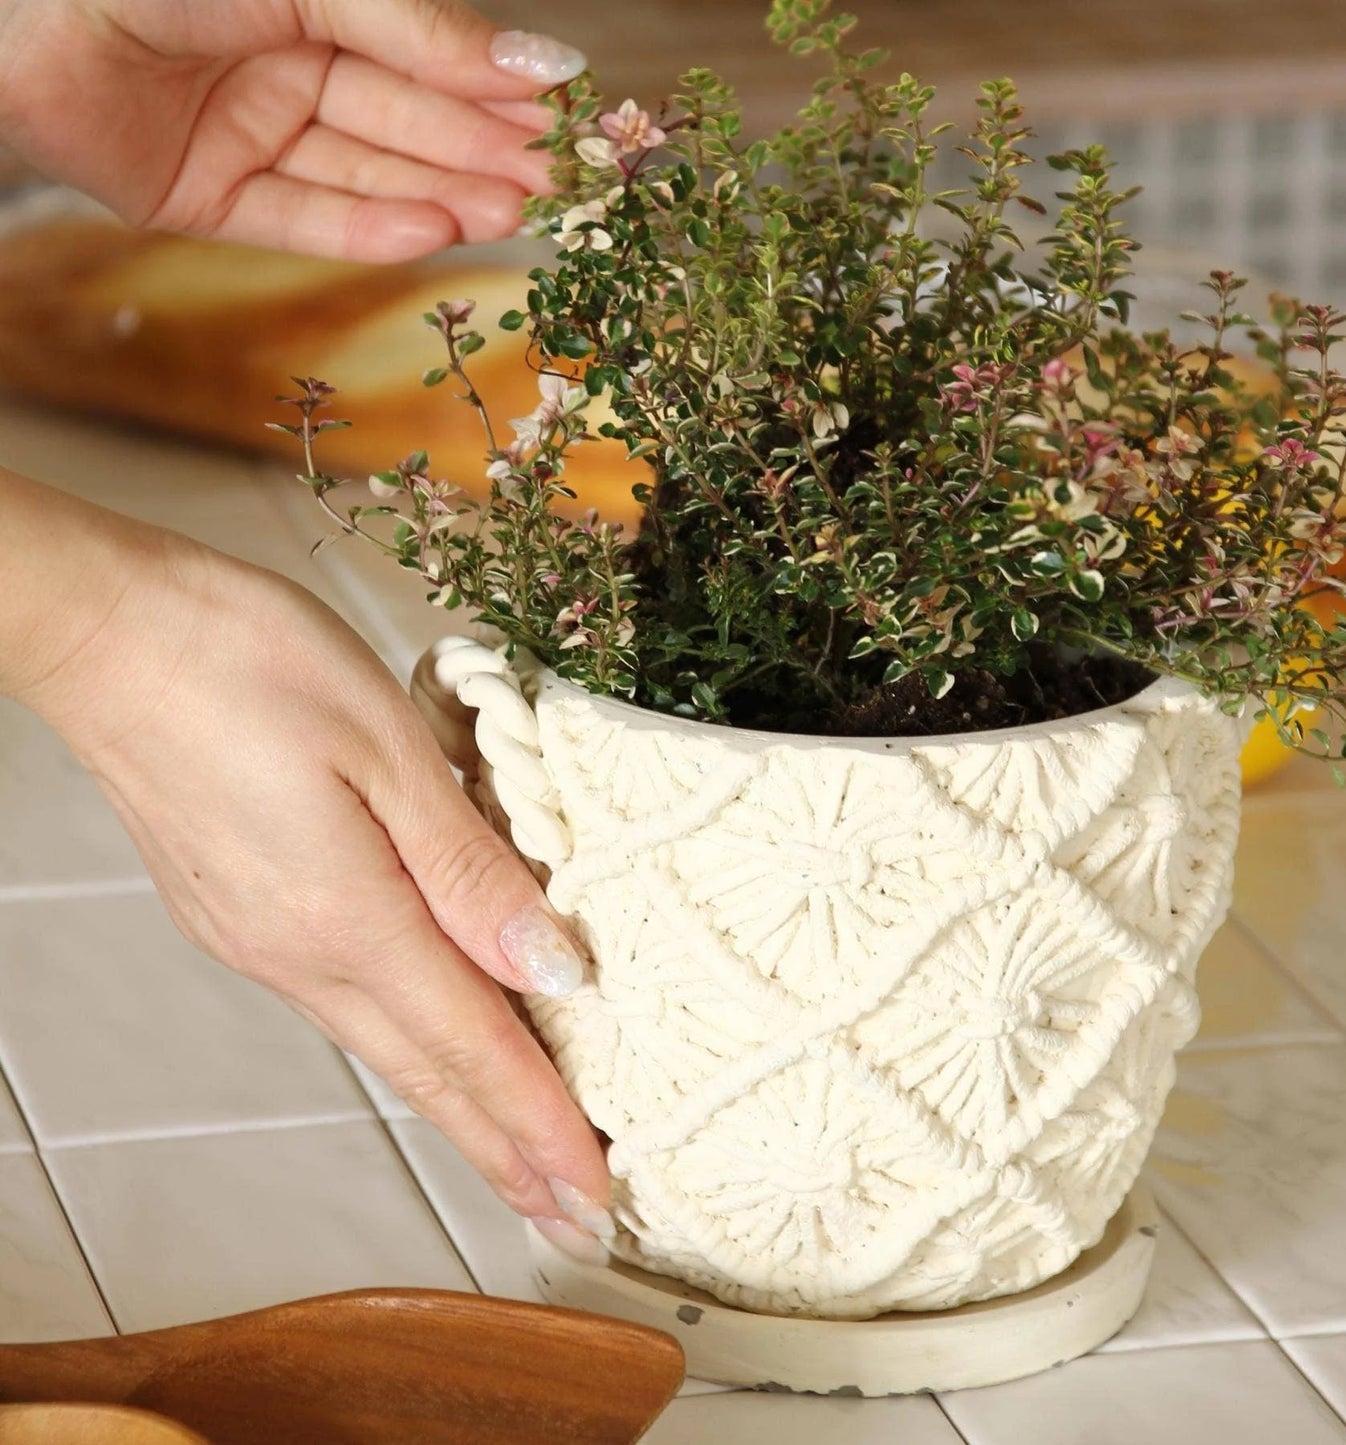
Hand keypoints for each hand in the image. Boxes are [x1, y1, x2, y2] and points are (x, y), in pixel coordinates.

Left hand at [0, 0, 586, 259]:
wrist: (18, 24)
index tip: (564, 119)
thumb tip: (535, 61)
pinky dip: (368, 229)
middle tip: (552, 185)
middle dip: (479, 152)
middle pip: (403, 121)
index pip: (425, 54)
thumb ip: (421, 28)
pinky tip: (433, 232)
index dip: (493, 88)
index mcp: (311, 3)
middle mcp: (285, 68)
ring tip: (509, 214)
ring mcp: (251, 138)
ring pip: (365, 176)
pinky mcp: (213, 200)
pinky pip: (304, 218)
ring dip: (441, 197)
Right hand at [26, 517, 612, 1261]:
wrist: (111, 633)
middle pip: (428, 1076)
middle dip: (508, 1152)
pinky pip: (349, 1005)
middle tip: (574, 1219)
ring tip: (521, 1158)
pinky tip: (436, 1048)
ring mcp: (263, 943)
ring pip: (388, 1048)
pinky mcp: (243, 916)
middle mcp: (300, 955)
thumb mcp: (386, 749)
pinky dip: (411, 1047)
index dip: (541, 1125)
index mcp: (348, 919)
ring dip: (462, 1110)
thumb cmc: (250, 662)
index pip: (471, 1048)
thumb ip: (468, 867)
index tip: (596, 1193)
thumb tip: (551, 965)